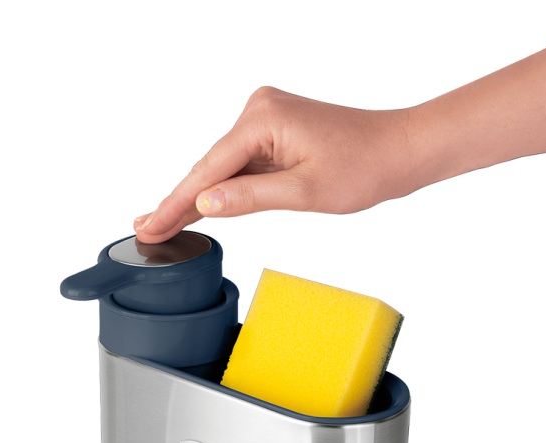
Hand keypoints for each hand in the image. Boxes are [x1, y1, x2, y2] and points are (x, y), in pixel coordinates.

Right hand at [133, 87, 418, 242]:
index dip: (176, 204)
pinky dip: (224, 188)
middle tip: (147, 229)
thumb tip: (205, 204)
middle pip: (209, 166)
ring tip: (163, 223)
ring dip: (198, 197)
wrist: (398, 150)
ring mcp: (266, 119)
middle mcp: (259, 110)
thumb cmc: (364, 167)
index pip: (208, 170)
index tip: (150, 225)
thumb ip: (250, 198)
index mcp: (263, 119)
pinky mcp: (275, 131)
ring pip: (223, 168)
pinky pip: (241, 164)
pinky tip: (201, 207)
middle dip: (179, 202)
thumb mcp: (303, 191)